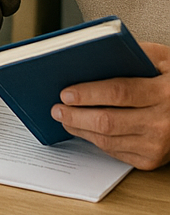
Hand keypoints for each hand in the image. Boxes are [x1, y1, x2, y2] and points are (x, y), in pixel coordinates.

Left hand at [51, 42, 169, 169]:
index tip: (65, 93)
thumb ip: (133, 53)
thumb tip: (93, 55)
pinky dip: (95, 140)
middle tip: (56, 108)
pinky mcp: (151, 160)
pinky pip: (115, 152)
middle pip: (108, 122)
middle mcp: (162, 122)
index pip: (119, 93)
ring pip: (108, 141)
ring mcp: (157, 145)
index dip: (89, 94)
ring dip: (80, 129)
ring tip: (64, 118)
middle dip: (76, 115)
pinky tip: (83, 129)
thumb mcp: (163, 59)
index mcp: (164, 93)